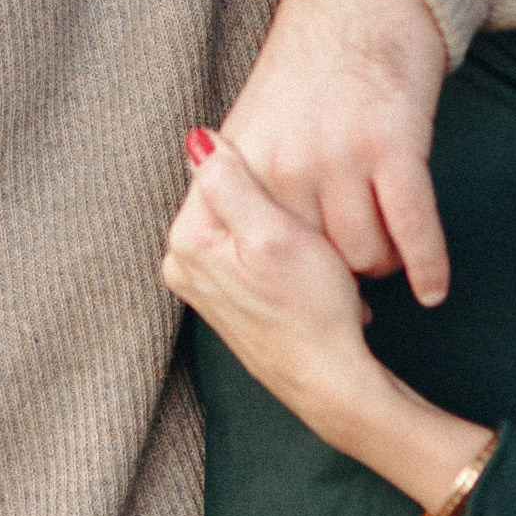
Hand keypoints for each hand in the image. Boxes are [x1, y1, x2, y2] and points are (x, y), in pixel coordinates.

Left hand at [164, 135, 379, 441]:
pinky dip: (284, 250)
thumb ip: (230, 183)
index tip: (300, 182)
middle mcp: (185, 264)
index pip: (216, 170)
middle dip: (273, 200)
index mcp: (186, 243)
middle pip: (230, 197)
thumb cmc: (310, 309)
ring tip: (313, 248)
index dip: (266, 168)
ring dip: (283, 225)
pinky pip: (256, 251)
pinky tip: (310, 265)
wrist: (330, 377)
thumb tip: (198, 138)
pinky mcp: (232, 297)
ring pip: (247, 223)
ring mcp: (208, 284)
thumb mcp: (273, 233)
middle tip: (310, 219)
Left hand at [221, 0, 451, 303]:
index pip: (257, 257)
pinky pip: (411, 229)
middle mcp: (286, 165)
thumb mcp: (251, 135)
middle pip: (314, 264)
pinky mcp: (392, 146)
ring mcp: (338, 155)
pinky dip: (427, 266)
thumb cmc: (307, 82)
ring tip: (387, 264)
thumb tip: (242, 272)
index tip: (304, 300)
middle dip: (336, 283)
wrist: (356, 9)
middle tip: (351, 291)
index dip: (286, 284)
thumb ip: (238, 198)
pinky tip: (432, 289)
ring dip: (381, 267)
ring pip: (365, 255)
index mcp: (244, 167)